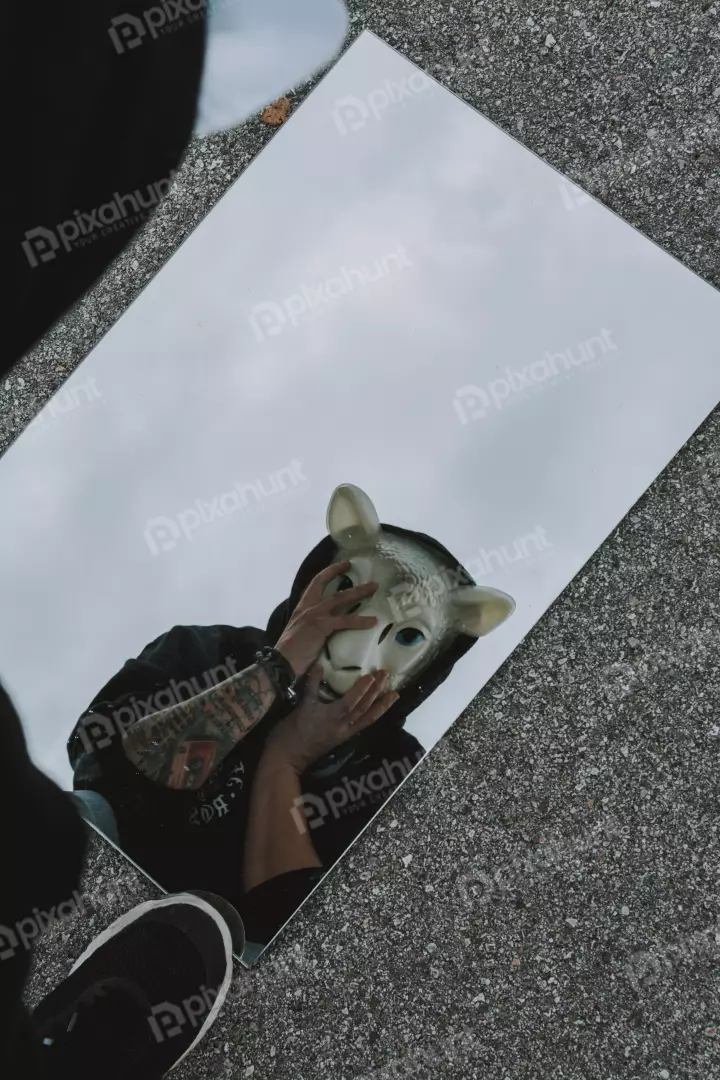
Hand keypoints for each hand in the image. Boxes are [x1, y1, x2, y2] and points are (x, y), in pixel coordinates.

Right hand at [262, 665, 398, 774]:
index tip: (372, 676)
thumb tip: (319, 664)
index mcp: (330, 716)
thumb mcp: (300, 706)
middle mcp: (342, 725)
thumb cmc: (290, 731)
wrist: (287, 758)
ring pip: (368, 718)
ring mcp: (344, 733)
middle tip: (386, 675)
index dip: (362, 689)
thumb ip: (311, 685)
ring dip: (382, 706)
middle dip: (376, 692)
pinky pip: (362, 725)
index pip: (351, 701)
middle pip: (363, 707)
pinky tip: (380, 710)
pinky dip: (373, 716)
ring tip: (395, 695)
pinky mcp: (344, 738)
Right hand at [275, 560, 378, 676]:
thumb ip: (314, 626)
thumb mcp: (301, 633)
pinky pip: (345, 620)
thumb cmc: (291, 653)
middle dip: (338, 571)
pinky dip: (361, 620)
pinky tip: (373, 621)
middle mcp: (307, 607)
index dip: (327, 572)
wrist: (282, 662)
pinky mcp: (322, 625)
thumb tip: (328, 631)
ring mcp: (314, 614)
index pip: (314, 584)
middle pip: (324, 582)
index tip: (341, 565)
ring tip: (374, 587)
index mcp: (301, 608)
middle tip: (352, 565)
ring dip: (359, 591)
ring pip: (340, 598)